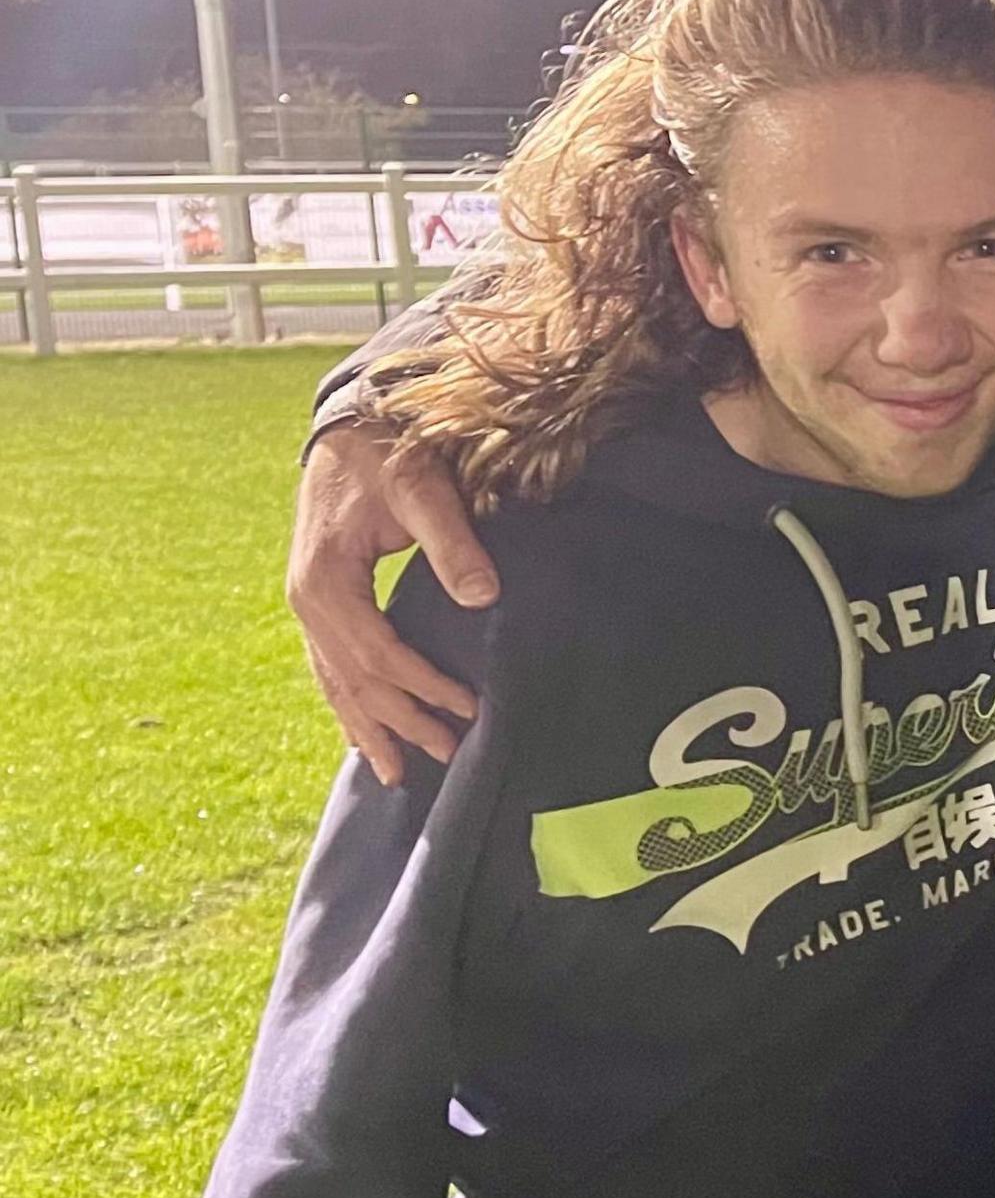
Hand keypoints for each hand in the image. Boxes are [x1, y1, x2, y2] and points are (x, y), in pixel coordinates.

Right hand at [293, 423, 496, 786]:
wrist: (349, 424)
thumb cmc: (388, 452)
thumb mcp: (423, 489)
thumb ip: (452, 542)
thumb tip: (484, 596)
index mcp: (326, 582)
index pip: (379, 654)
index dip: (423, 686)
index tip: (468, 709)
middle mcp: (307, 601)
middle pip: (354, 680)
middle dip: (400, 723)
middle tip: (447, 756)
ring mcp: (307, 603)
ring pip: (335, 681)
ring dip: (368, 727)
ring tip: (397, 772)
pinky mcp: (318, 600)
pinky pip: (328, 665)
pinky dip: (346, 703)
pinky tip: (359, 733)